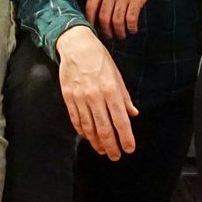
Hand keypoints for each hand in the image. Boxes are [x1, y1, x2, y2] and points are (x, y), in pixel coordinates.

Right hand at [55, 26, 138, 159]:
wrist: (76, 46)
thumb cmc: (100, 59)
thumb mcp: (117, 75)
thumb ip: (124, 97)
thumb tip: (133, 114)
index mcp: (111, 90)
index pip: (121, 120)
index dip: (126, 138)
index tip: (129, 149)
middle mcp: (95, 96)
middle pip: (104, 128)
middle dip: (111, 146)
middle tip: (116, 156)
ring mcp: (80, 98)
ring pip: (89, 128)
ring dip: (97, 142)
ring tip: (103, 150)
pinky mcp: (68, 98)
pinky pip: (76, 120)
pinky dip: (82, 131)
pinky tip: (88, 137)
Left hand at [84, 0, 155, 39]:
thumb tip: (100, 7)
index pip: (90, 6)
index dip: (90, 20)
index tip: (93, 27)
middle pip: (104, 18)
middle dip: (106, 30)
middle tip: (109, 35)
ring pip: (117, 21)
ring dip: (119, 31)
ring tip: (121, 35)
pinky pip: (131, 18)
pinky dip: (131, 27)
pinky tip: (133, 29)